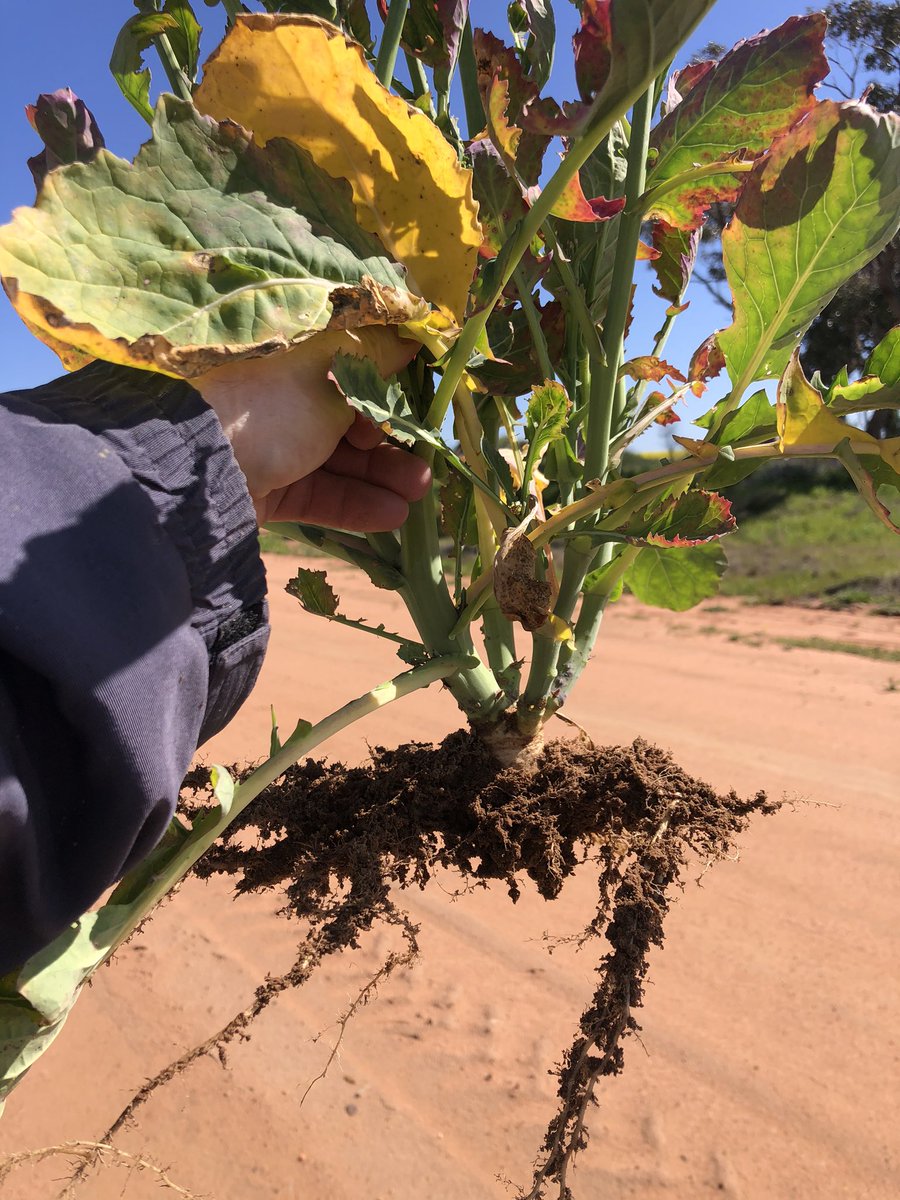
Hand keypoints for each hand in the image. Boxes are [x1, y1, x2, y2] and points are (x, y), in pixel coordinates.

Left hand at [192, 330, 429, 530]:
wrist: (197, 476)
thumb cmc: (268, 407)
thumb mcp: (330, 374)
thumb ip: (375, 358)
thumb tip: (413, 331)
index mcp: (288, 356)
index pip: (348, 365)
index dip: (387, 384)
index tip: (421, 401)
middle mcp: (279, 398)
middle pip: (347, 417)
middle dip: (391, 439)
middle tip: (427, 459)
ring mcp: (271, 446)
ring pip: (338, 460)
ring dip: (383, 475)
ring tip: (419, 492)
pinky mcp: (267, 490)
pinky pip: (319, 495)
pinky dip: (356, 504)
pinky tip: (392, 515)